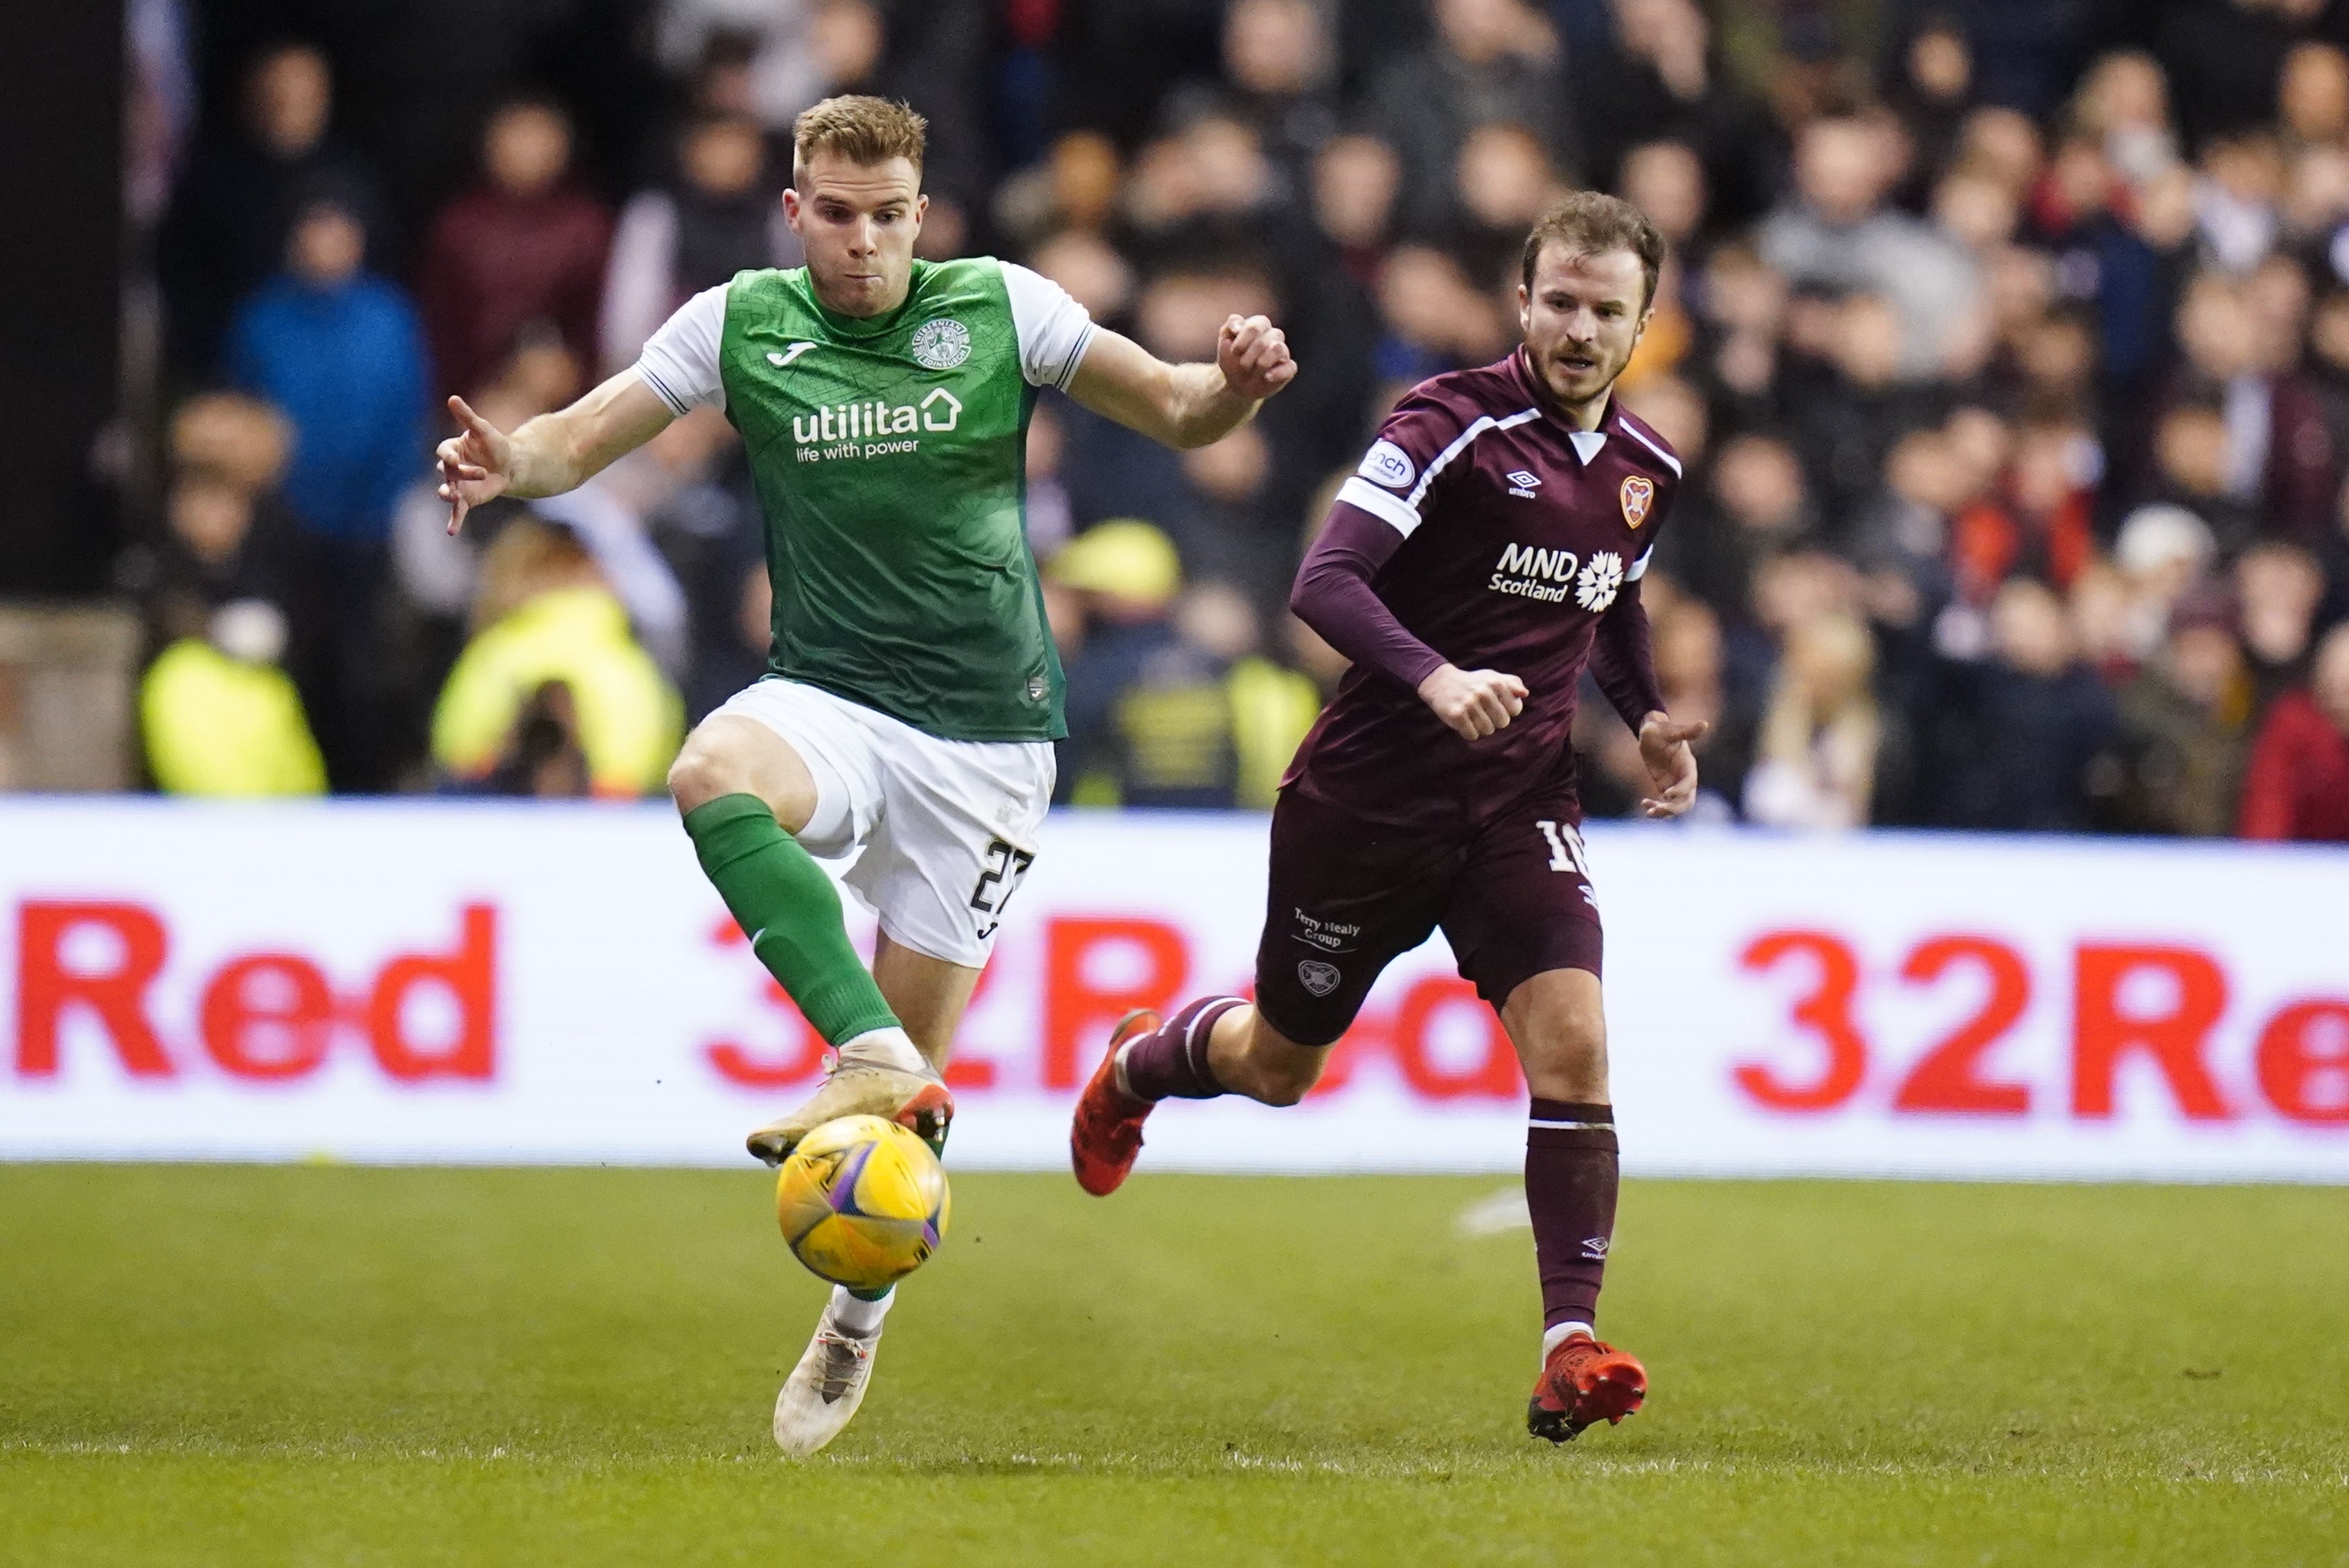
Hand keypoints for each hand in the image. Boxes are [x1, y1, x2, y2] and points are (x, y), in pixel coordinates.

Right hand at [435, 395, 514, 534]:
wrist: (510, 465)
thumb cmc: (495, 444)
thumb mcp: (483, 429)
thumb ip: (467, 417)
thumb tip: (452, 398)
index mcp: (452, 449)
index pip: (444, 452)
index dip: (447, 456)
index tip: (453, 459)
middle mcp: (451, 468)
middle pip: (447, 472)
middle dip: (457, 474)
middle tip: (473, 475)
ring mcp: (457, 484)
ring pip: (448, 490)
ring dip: (447, 494)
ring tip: (449, 496)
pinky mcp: (466, 499)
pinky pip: (457, 511)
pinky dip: (454, 520)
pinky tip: (450, 531)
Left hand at [1216, 314, 1296, 402]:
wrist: (1237, 385)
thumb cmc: (1232, 361)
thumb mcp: (1224, 345)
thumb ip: (1227, 330)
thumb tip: (1236, 327)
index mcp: (1259, 326)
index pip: (1258, 324)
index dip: (1245, 337)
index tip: (1234, 351)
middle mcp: (1273, 336)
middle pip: (1269, 335)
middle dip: (1252, 352)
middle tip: (1243, 364)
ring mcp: (1282, 352)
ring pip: (1279, 348)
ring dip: (1263, 360)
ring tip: (1254, 369)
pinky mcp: (1288, 369)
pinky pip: (1291, 367)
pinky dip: (1278, 372)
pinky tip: (1267, 377)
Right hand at [1418, 664, 1525, 740]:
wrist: (1440, 682)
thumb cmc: (1472, 682)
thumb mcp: (1492, 677)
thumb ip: (1512, 684)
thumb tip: (1525, 693)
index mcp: (1496, 683)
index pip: (1515, 710)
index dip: (1506, 711)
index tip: (1495, 706)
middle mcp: (1484, 692)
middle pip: (1502, 723)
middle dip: (1494, 721)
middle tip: (1482, 712)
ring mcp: (1469, 704)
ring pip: (1487, 730)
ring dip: (1480, 727)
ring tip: (1472, 717)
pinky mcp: (1456, 715)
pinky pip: (1472, 735)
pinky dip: (1468, 732)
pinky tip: (1463, 722)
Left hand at [1636, 711, 1708, 817]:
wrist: (1651, 733)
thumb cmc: (1661, 729)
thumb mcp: (1671, 730)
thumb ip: (1686, 731)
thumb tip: (1704, 724)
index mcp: (1688, 765)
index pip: (1689, 783)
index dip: (1680, 790)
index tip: (1665, 794)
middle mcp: (1684, 777)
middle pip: (1687, 800)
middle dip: (1674, 808)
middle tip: (1658, 809)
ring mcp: (1676, 784)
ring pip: (1677, 806)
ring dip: (1665, 813)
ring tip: (1649, 812)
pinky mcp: (1665, 788)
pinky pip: (1665, 804)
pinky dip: (1657, 808)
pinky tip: (1644, 803)